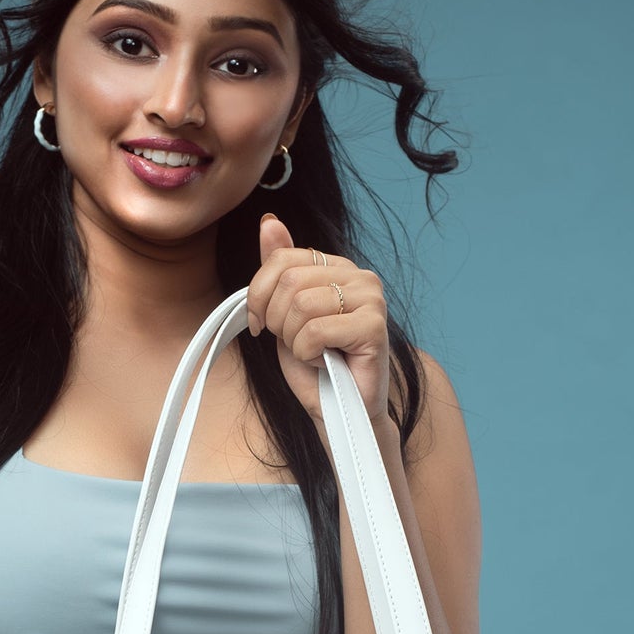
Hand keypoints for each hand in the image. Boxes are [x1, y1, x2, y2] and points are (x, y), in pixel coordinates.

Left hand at [245, 214, 390, 425]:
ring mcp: (371, 298)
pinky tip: (325, 362)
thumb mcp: (284, 313)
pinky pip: (316, 331)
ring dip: (294, 340)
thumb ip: (278, 269)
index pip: (281, 258)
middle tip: (295, 344)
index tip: (260, 324)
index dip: (259, 294)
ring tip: (313, 353)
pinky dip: (308, 354)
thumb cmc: (315, 366)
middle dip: (277, 321)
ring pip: (300, 305)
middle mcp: (359, 275)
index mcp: (336, 266)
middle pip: (288, 281)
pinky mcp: (374, 325)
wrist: (339, 411)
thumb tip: (269, 221)